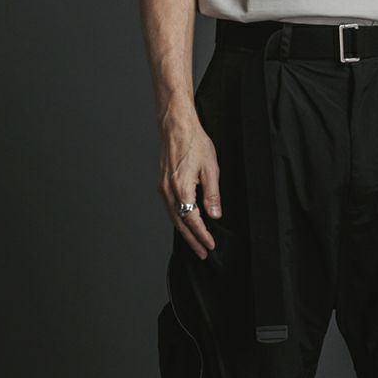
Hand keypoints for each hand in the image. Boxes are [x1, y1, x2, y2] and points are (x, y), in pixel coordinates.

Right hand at [157, 109, 221, 259]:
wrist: (175, 124)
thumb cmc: (193, 142)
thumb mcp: (211, 169)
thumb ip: (212, 195)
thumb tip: (215, 215)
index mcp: (181, 189)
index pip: (193, 220)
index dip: (202, 235)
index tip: (211, 245)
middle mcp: (169, 191)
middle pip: (181, 224)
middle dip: (192, 241)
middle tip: (202, 253)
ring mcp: (163, 188)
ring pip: (174, 217)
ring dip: (185, 233)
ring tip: (196, 244)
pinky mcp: (162, 184)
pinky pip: (170, 208)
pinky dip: (179, 220)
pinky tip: (186, 225)